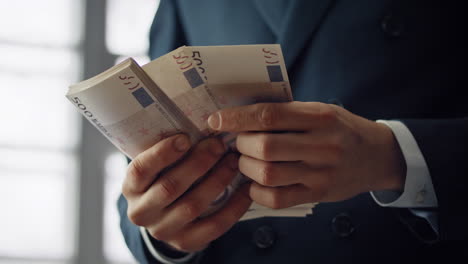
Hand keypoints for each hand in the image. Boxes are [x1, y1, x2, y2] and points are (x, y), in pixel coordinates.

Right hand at [122, 135, 251, 251]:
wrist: (164, 217)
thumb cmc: (164, 178)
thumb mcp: (158, 165)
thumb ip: (170, 150)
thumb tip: (203, 120)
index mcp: (131, 188)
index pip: (141, 170)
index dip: (162, 153)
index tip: (186, 137)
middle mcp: (142, 212)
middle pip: (170, 187)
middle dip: (198, 163)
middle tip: (219, 145)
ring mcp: (163, 230)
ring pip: (192, 206)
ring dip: (217, 181)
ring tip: (233, 162)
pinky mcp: (186, 242)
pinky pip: (213, 226)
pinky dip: (233, 207)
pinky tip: (246, 189)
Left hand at [207, 101, 405, 207]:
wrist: (377, 155)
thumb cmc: (342, 128)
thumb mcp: (321, 111)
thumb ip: (287, 113)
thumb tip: (241, 115)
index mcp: (320, 117)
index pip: (269, 115)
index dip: (237, 118)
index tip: (215, 120)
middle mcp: (322, 145)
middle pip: (264, 147)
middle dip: (241, 145)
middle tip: (238, 142)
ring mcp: (320, 173)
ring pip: (267, 174)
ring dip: (246, 167)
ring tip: (247, 161)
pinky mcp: (318, 194)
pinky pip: (277, 198)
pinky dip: (257, 191)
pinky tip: (257, 182)